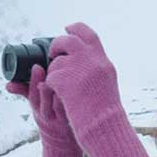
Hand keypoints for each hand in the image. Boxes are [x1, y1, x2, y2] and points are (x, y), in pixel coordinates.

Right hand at [6, 64, 83, 156]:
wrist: (63, 143)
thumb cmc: (49, 116)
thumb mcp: (35, 106)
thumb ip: (24, 91)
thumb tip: (7, 85)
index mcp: (37, 109)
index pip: (32, 95)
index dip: (34, 81)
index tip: (37, 66)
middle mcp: (48, 116)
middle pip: (46, 99)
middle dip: (48, 85)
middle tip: (54, 68)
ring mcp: (62, 119)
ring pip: (61, 104)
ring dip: (64, 89)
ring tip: (69, 72)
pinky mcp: (76, 120)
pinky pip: (75, 108)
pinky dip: (76, 96)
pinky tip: (81, 83)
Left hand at [45, 22, 148, 156]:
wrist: (104, 128)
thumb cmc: (106, 114)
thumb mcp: (106, 84)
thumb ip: (95, 70)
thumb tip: (81, 59)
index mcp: (103, 62)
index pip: (89, 35)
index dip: (76, 29)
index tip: (68, 28)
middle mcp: (91, 61)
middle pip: (68, 41)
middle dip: (57, 45)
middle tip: (54, 53)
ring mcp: (77, 70)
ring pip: (56, 62)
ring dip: (54, 73)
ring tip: (61, 88)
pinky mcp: (64, 81)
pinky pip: (50, 77)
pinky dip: (51, 86)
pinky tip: (59, 96)